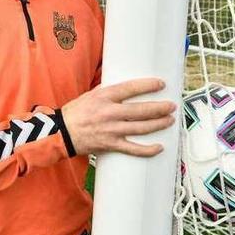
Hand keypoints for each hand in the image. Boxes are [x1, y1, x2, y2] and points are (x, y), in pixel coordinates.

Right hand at [61, 78, 175, 156]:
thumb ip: (108, 90)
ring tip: (170, 120)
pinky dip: (147, 149)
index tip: (161, 84)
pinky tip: (159, 147)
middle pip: (141, 110)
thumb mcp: (91, 95)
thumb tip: (126, 86)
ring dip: (158, 124)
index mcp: (104, 97)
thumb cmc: (76, 112)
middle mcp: (109, 113)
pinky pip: (133, 149)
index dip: (148, 86)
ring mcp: (111, 130)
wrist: (61, 133)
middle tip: (172, 106)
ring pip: (140, 128)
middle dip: (160, 108)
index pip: (131, 89)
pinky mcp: (110, 145)